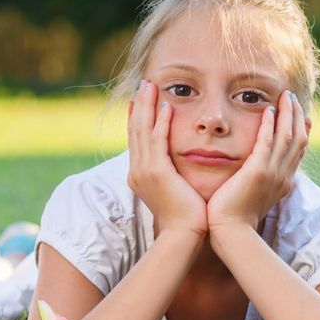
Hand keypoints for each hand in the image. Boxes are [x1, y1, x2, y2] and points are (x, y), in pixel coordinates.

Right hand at [126, 81, 207, 235]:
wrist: (183, 235)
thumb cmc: (185, 216)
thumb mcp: (172, 191)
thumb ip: (171, 175)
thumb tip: (176, 167)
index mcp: (139, 174)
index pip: (136, 139)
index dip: (136, 116)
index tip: (140, 99)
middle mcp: (137, 170)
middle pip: (134, 129)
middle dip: (139, 104)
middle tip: (144, 84)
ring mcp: (144, 171)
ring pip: (142, 130)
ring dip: (147, 106)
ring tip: (151, 86)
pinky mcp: (157, 172)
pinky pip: (157, 140)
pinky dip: (160, 122)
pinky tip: (166, 107)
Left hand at [207, 90, 307, 232]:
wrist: (231, 233)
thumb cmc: (235, 218)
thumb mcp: (253, 196)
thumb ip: (258, 182)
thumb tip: (255, 173)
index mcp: (283, 182)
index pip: (298, 151)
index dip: (301, 130)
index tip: (299, 114)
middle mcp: (283, 176)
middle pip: (299, 139)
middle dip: (297, 116)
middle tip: (292, 98)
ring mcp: (272, 173)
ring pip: (288, 136)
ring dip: (288, 113)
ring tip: (285, 96)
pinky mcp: (258, 171)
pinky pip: (268, 142)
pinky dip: (270, 124)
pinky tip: (268, 109)